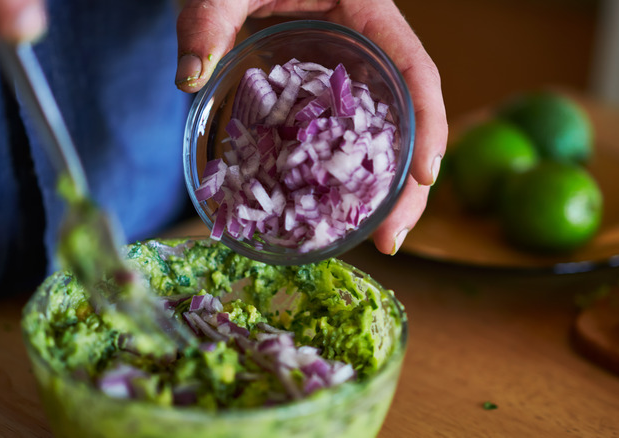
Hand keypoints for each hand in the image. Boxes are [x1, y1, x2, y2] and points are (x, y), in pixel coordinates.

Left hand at [176, 0, 447, 254]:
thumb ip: (208, 19)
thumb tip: (189, 79)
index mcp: (367, 11)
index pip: (415, 69)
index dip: (429, 122)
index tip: (425, 176)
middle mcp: (366, 47)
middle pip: (408, 117)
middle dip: (408, 182)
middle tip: (390, 239)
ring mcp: (347, 73)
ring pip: (380, 134)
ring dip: (382, 188)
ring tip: (374, 239)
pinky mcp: (322, 92)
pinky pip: (344, 136)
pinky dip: (346, 174)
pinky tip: (336, 209)